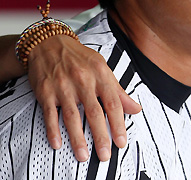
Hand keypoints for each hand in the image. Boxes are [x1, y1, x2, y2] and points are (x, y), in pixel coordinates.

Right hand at [27, 35, 140, 161]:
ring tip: (84, 156)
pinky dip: (53, 130)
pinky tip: (57, 144)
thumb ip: (118, 90)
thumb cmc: (79, 58)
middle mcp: (83, 81)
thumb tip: (135, 109)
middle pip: (94, 113)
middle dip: (101, 136)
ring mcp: (63, 87)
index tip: (121, 142)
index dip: (119, 123)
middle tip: (105, 155)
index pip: (113, 103)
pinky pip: (49, 114)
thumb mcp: (103, 68)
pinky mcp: (45, 92)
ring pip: (72, 117)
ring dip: (78, 138)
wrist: (49, 43)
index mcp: (100, 75)